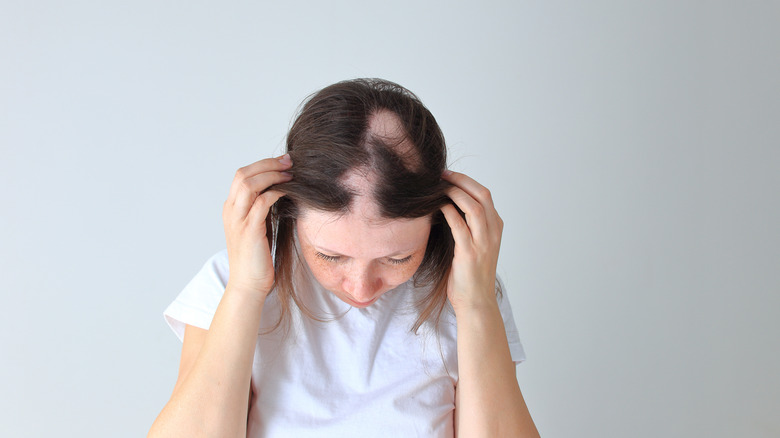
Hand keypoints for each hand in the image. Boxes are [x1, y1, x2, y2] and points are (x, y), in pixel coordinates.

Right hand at [222, 154, 292, 296]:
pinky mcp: (249, 230)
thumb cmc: (257, 258)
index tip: (283, 162)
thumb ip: (262, 209)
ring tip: (290, 174)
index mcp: (231, 208)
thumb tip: (279, 190)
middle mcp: (231, 211)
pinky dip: (275, 193)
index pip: (242, 175)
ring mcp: (238, 220)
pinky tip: (288, 192)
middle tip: (289, 161)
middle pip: (243, 174)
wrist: (248, 284)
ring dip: (271, 175)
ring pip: (249, 184)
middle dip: (268, 164)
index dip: (262, 164)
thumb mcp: (258, 227)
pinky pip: (261, 203)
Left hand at [440, 170, 503, 313]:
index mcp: (496, 227)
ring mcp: (483, 242)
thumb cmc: (470, 274)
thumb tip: (447, 204)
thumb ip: (468, 225)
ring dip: (454, 193)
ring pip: (473, 207)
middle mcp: (493, 232)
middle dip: (461, 181)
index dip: (466, 181)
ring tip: (437, 187)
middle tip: (441, 175)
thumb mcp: (475, 244)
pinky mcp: (470, 253)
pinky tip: (437, 206)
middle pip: (482, 195)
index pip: (484, 194)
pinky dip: (448, 211)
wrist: (475, 301)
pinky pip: (459, 225)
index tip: (448, 175)